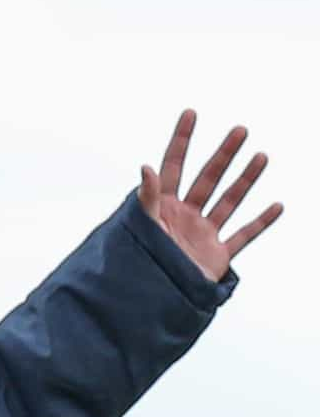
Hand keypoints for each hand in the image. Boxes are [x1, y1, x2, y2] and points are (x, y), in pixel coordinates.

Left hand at [138, 111, 282, 281]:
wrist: (149, 303)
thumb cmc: (139, 265)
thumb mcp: (142, 228)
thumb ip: (146, 199)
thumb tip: (146, 167)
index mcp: (163, 207)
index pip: (173, 166)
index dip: (181, 140)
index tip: (190, 113)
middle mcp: (185, 215)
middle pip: (208, 178)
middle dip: (224, 154)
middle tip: (240, 130)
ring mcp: (203, 234)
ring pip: (229, 201)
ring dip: (246, 179)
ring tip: (261, 156)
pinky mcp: (216, 255)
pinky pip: (243, 236)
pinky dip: (260, 222)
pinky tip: (276, 206)